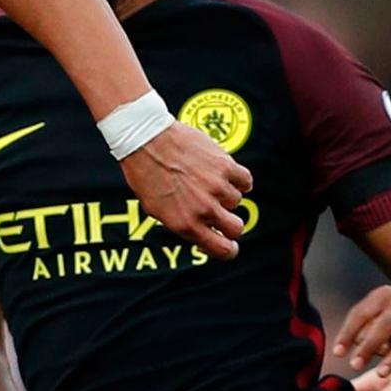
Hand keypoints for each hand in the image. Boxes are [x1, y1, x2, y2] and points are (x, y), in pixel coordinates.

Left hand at [120, 122, 251, 258]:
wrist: (145, 139)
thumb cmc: (145, 174)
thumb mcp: (157, 210)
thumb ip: (182, 224)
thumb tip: (203, 233)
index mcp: (186, 225)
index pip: (222, 250)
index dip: (228, 249)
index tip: (228, 244)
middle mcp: (204, 209)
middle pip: (236, 228)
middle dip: (230, 223)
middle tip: (221, 213)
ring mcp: (216, 187)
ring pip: (237, 200)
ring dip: (226, 194)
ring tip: (208, 181)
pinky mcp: (225, 165)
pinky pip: (245, 181)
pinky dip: (238, 179)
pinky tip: (226, 175)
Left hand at [336, 287, 390, 381]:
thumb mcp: (380, 322)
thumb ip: (364, 332)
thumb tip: (346, 347)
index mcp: (384, 296)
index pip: (361, 313)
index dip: (348, 333)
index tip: (337, 354)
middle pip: (386, 323)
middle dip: (369, 345)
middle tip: (354, 366)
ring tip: (380, 374)